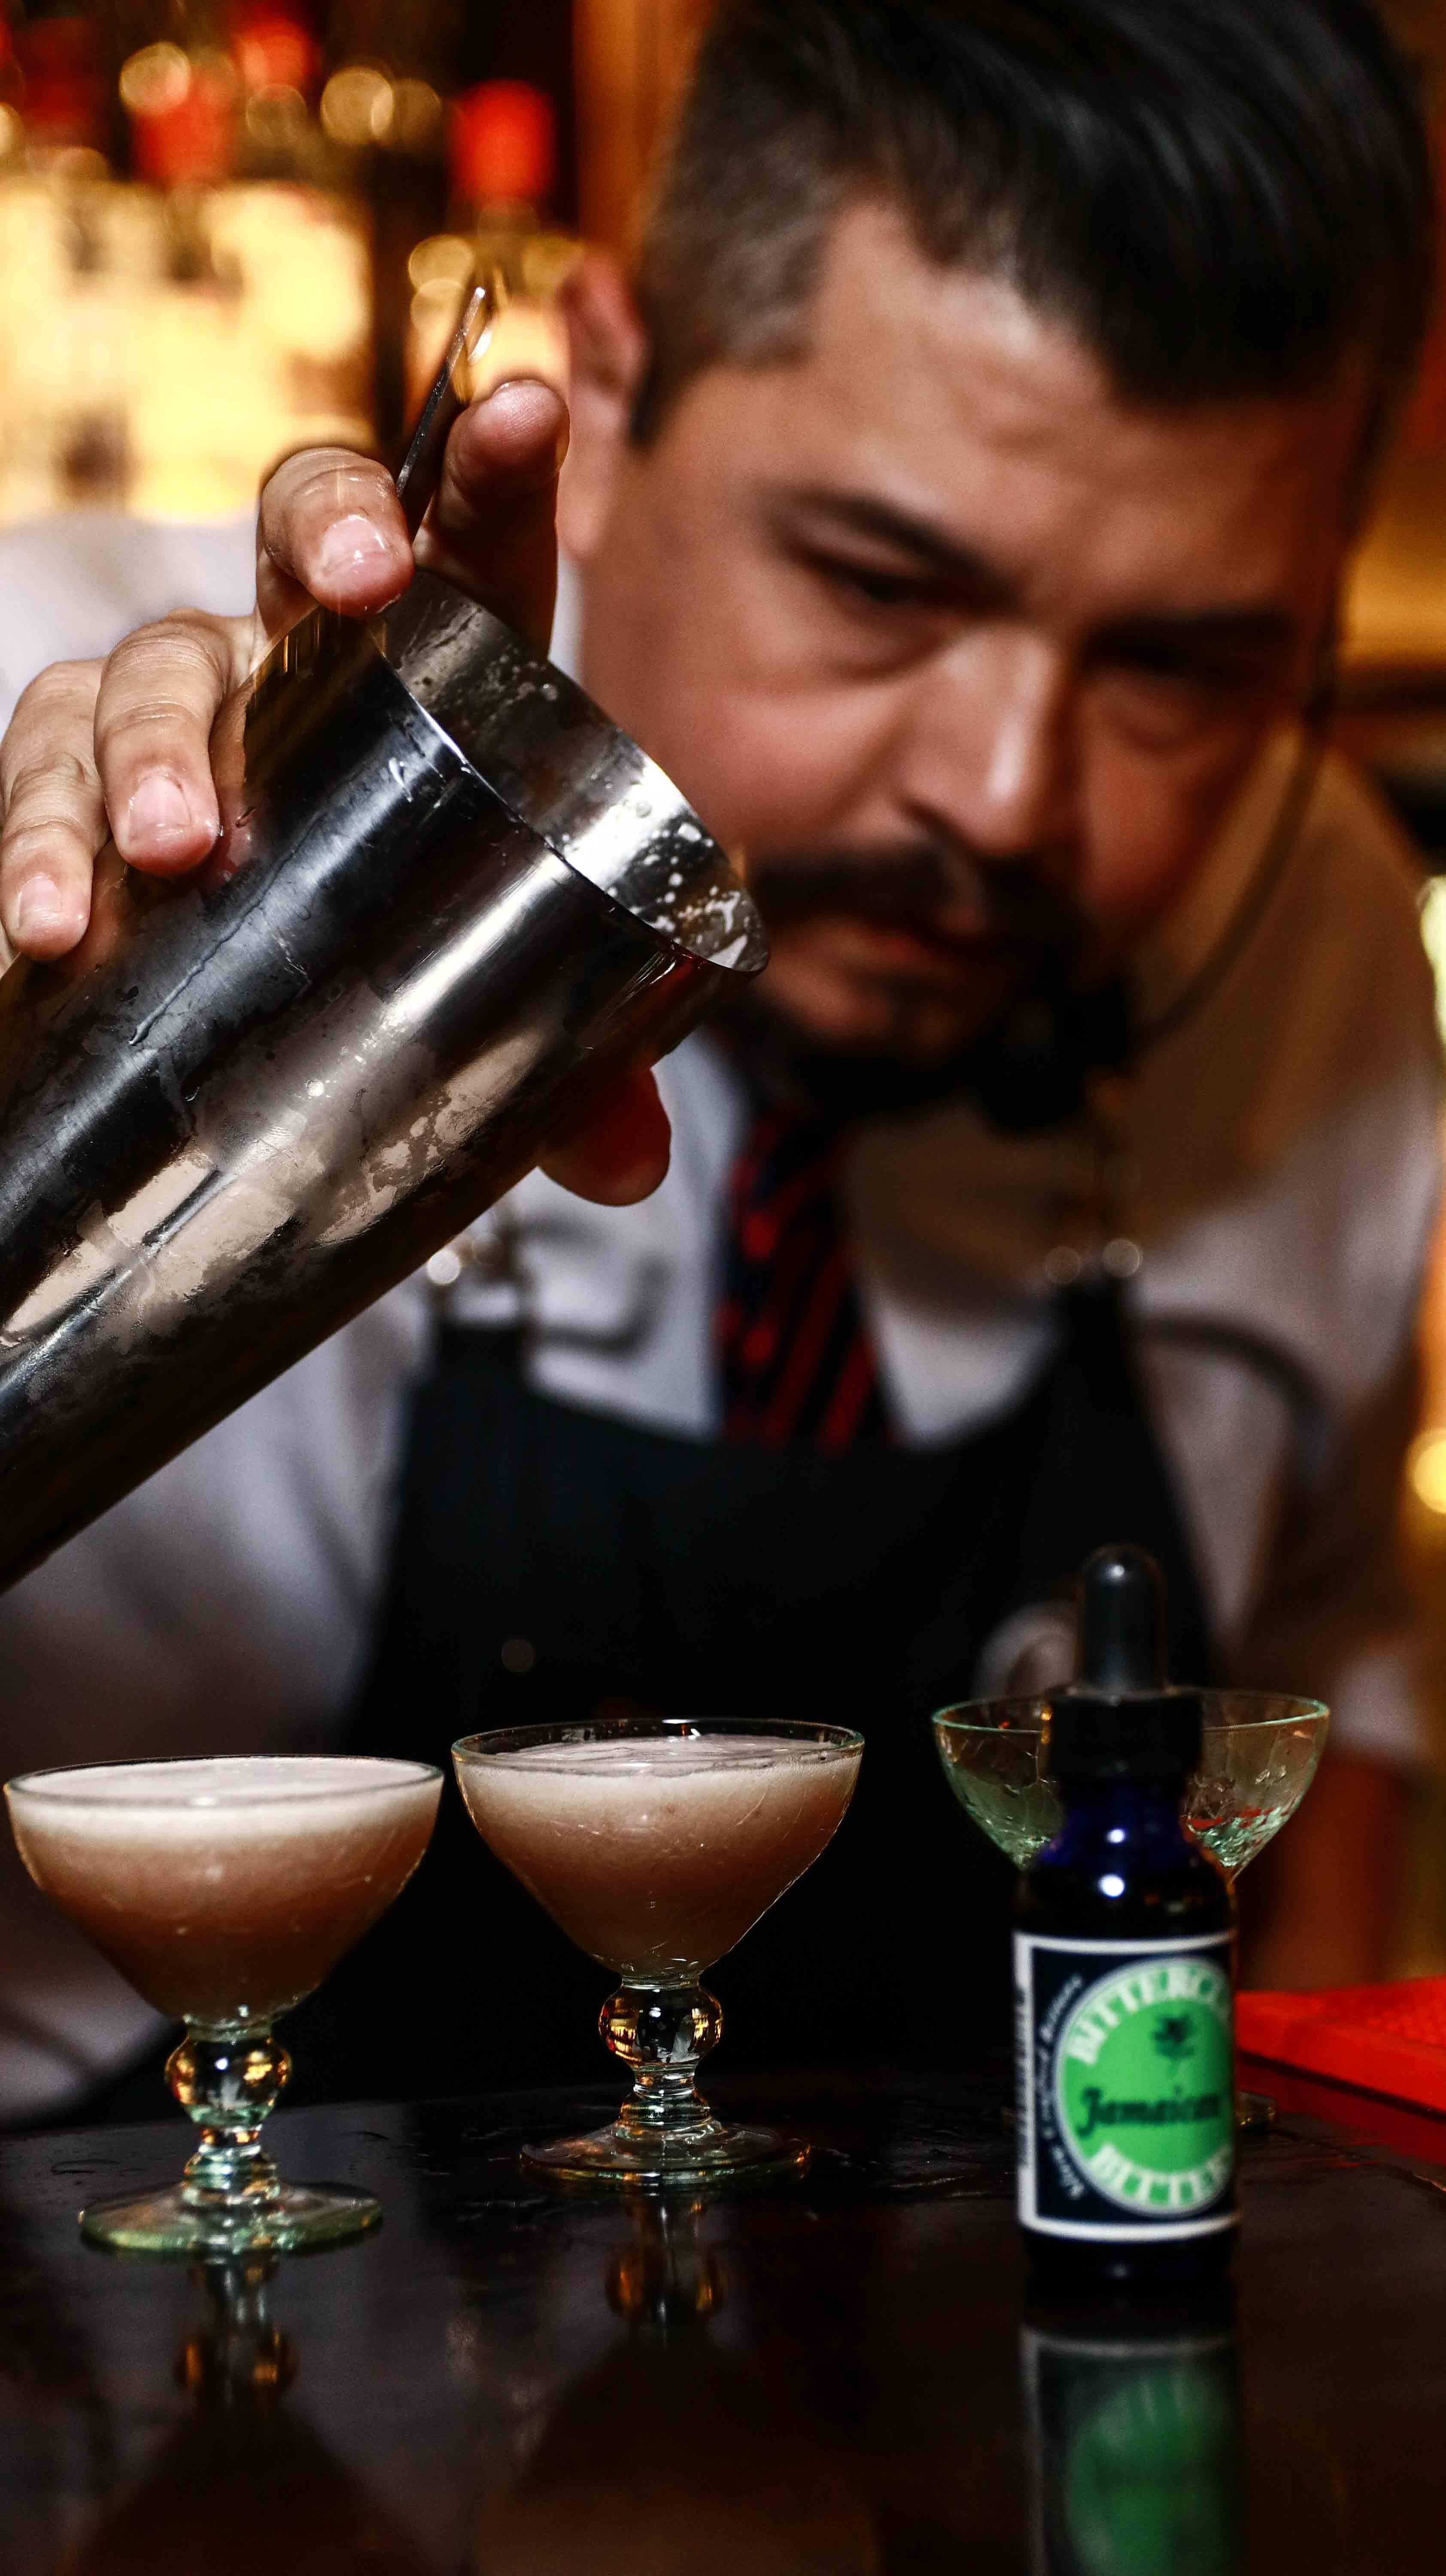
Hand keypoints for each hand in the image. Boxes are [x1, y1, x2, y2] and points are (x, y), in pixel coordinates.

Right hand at [0, 382, 668, 1205]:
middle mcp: (300, 657)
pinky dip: (31, 849)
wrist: (262, 1002)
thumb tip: (627, 1168)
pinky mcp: (73, 793)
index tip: (528, 407)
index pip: (471, 540)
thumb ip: (578, 1071)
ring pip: (144, 666)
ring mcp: (183, 711)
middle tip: (354, 583)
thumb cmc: (407, 945)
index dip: (495, 464)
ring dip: (153, 743)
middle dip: (323, 532)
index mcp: (431, 669)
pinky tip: (41, 929)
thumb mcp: (500, 1000)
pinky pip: (36, 783)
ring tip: (174, 844)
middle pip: (295, 537)